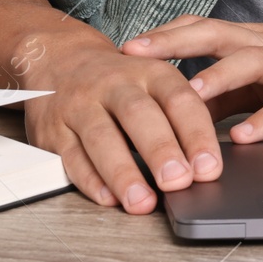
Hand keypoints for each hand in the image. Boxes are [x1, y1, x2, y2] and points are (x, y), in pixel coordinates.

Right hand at [13, 27, 225, 214]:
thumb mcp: (155, 82)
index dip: (195, 134)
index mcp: (149, 71)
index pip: (178, 99)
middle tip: (179, 181)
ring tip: (142, 202)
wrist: (62, 59)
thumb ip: (181, 116)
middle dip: (160, 150)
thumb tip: (207, 164)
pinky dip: (90, 180)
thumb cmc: (121, 81)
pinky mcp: (53, 129)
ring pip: (101, 137)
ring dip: (123, 172)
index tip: (209, 167)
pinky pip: (70, 156)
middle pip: (138, 114)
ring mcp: (81, 105)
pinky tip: (108, 198)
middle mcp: (115, 85)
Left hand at [119, 9, 262, 142]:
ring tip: (185, 95)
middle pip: (213, 33)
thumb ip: (233, 89)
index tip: (124, 43)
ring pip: (248, 62)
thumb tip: (188, 111)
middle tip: (132, 53)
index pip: (202, 26)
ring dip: (214, 77)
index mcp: (256, 37)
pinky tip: (246, 136)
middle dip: (171, 41)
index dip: (164, 32)